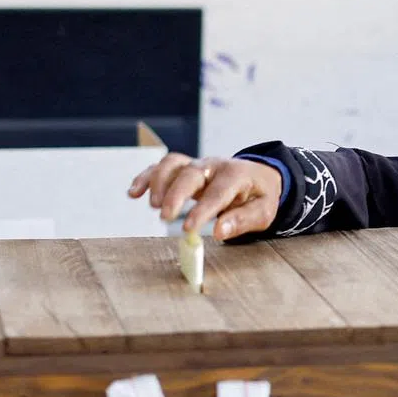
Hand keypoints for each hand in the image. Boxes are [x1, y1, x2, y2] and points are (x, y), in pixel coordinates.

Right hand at [128, 153, 282, 241]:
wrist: (258, 176)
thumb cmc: (259, 196)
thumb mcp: (263, 211)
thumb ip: (243, 221)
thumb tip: (219, 232)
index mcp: (237, 175)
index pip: (218, 192)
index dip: (202, 210)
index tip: (188, 229)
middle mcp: (213, 166)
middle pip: (190, 173)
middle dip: (176, 194)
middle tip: (166, 217)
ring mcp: (196, 164)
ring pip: (173, 164)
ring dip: (158, 182)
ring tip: (153, 206)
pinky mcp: (184, 167)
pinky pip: (161, 167)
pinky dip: (146, 177)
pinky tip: (134, 193)